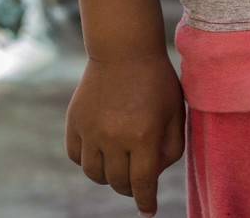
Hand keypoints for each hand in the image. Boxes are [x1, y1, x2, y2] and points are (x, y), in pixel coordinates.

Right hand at [66, 51, 184, 213]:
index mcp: (143, 135)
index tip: (149, 211)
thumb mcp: (175, 111)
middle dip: (130, 187)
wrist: (124, 48)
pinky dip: (88, 160)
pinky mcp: (74, 122)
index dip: (147, 202)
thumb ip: (171, 149)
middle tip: (136, 179)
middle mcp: (114, 136)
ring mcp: (91, 130)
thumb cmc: (156, 80)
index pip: (143, 184)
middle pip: (118, 183)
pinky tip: (101, 149)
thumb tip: (154, 178)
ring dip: (108, 176)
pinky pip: (76, 156)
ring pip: (95, 174)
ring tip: (119, 163)